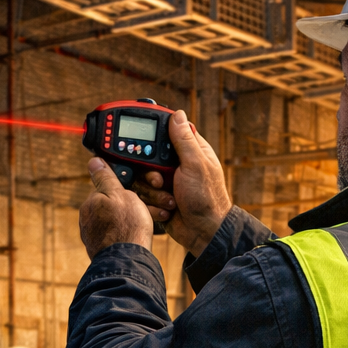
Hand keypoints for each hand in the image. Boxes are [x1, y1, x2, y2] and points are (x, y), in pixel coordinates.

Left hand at [79, 156, 153, 257]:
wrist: (127, 261)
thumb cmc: (126, 226)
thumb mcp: (120, 193)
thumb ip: (106, 177)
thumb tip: (93, 161)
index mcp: (91, 202)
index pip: (109, 188)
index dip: (128, 188)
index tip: (143, 191)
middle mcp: (88, 219)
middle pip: (114, 205)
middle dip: (133, 205)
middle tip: (153, 208)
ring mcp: (94, 235)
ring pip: (118, 221)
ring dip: (136, 220)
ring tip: (153, 221)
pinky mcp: (101, 249)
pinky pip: (118, 236)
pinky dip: (130, 233)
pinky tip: (142, 235)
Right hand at [134, 109, 230, 256]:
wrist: (203, 232)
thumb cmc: (207, 198)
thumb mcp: (196, 165)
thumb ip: (184, 140)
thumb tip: (177, 114)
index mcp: (188, 151)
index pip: (164, 132)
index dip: (151, 135)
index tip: (141, 141)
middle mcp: (174, 164)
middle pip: (145, 157)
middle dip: (149, 173)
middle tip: (160, 180)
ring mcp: (165, 181)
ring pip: (140, 178)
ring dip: (153, 192)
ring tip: (170, 199)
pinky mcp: (157, 197)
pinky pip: (141, 195)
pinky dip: (152, 203)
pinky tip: (168, 208)